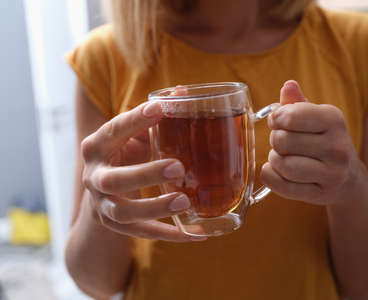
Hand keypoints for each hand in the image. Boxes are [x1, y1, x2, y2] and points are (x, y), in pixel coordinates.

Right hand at [81, 101, 204, 241]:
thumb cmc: (123, 155)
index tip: (159, 109)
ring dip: (155, 208)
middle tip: (178, 166)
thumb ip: (153, 119)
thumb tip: (184, 93)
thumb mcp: (132, 136)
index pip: (113, 131)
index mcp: (97, 146)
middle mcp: (94, 177)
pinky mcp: (114, 225)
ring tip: (185, 202)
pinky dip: (168, 234)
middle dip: (145, 174)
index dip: (134, 120)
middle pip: (113, 180)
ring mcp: (102, 204)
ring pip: (124, 213)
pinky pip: (141, 233)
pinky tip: (195, 233)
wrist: (100, 193)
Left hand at [260, 80, 359, 204]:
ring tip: (281, 157)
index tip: (278, 122)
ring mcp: (332, 173)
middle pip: (282, 141)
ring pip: (283, 165)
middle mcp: (337, 146)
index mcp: (334, 119)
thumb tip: (288, 86)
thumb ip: (297, 103)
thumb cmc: (324, 140)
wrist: (348, 177)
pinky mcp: (322, 194)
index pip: (290, 116)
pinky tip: (275, 172)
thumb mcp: (315, 118)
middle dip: (275, 140)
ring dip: (274, 160)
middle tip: (281, 142)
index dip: (276, 119)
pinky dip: (271, 177)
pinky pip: (282, 186)